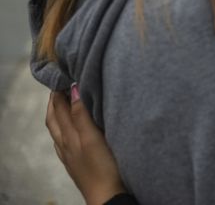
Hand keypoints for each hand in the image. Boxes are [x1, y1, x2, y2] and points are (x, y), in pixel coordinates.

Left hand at [46, 85, 125, 204]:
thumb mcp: (92, 138)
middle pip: (54, 119)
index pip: (58, 109)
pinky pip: (65, 140)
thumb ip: (81, 115)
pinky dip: (66, 127)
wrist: (107, 197)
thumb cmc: (102, 167)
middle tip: (61, 84)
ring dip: (59, 113)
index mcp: (68, 136)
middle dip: (55, 101)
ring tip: (65, 101)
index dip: (58, 92)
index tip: (63, 75)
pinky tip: (72, 129)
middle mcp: (65, 144)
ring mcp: (70, 155)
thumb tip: (72, 89)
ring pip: (58, 130)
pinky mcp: (78, 162)